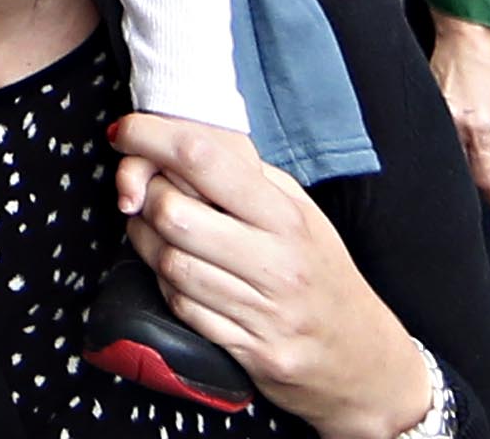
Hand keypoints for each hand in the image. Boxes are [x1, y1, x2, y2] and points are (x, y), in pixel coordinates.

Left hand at [114, 112, 434, 432]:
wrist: (364, 358)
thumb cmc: (323, 274)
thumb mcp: (301, 214)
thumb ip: (248, 179)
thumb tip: (184, 141)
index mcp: (287, 217)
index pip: (204, 159)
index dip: (151, 138)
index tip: (125, 131)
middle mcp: (277, 262)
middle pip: (174, 214)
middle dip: (144, 196)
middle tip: (141, 190)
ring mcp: (264, 311)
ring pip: (170, 264)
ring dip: (144, 241)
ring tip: (152, 228)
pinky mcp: (250, 352)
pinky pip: (183, 309)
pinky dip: (165, 287)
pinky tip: (174, 274)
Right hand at [423, 16, 489, 217]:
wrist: (462, 37)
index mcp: (478, 130)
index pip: (488, 182)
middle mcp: (453, 130)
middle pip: (470, 178)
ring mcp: (436, 122)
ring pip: (455, 166)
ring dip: (474, 180)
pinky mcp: (426, 115)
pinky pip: (443, 148)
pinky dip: (458, 160)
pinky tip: (468, 162)